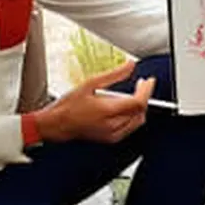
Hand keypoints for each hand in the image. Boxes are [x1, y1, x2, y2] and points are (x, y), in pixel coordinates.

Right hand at [35, 61, 155, 145]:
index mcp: (107, 111)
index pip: (138, 102)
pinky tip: (125, 107)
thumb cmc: (68, 106)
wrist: (57, 124)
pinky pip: (130, 128)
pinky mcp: (110, 139)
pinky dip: (133, 116)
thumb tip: (130, 65)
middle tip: (141, 84)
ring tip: (133, 93)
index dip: (146, 90)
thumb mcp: (90, 83)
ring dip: (139, 107)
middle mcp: (112, 125)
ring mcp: (112, 135)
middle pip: (140, 112)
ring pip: (137, 121)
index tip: (147, 81)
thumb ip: (114, 75)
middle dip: (144, 96)